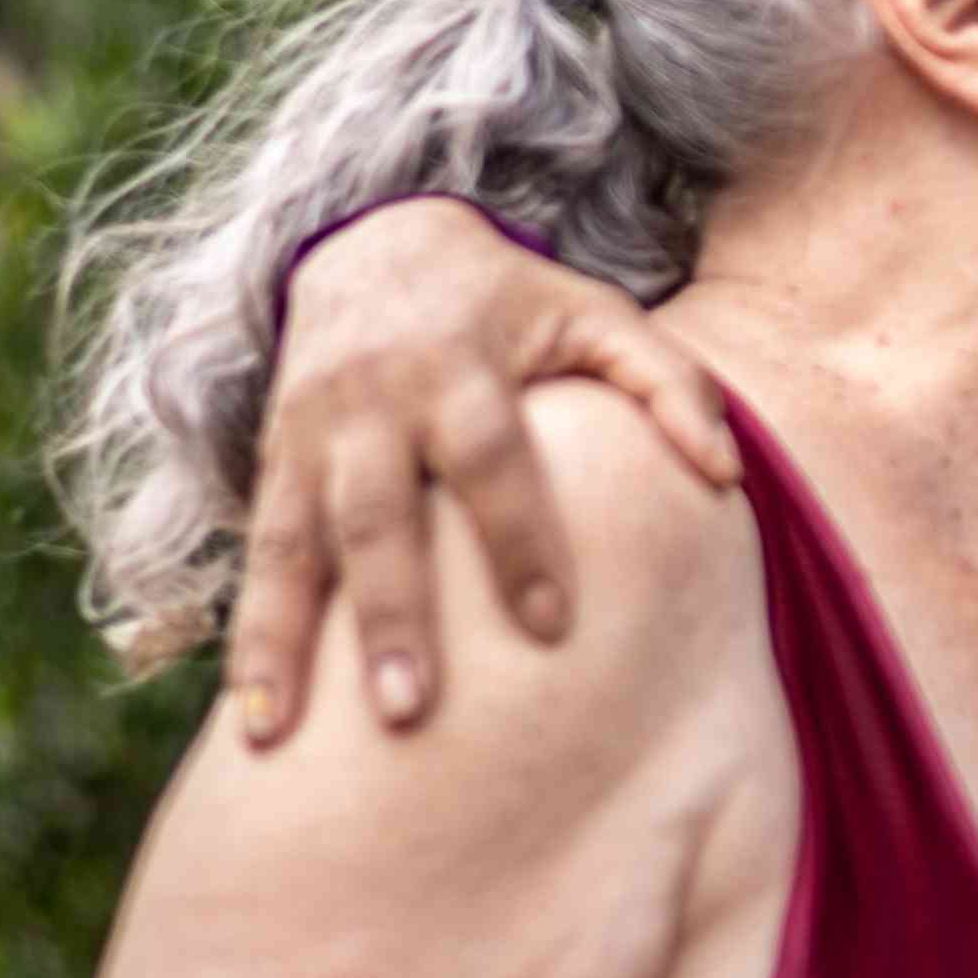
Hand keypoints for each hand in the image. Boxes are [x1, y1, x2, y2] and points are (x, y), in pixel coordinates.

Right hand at [221, 197, 736, 746]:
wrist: (377, 242)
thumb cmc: (514, 305)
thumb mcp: (597, 315)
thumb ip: (671, 383)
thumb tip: (727, 475)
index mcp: (459, 363)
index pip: (491, 457)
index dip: (519, 537)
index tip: (552, 627)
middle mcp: (372, 402)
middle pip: (377, 515)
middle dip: (391, 614)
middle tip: (410, 713)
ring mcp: (309, 436)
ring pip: (295, 545)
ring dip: (285, 643)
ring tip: (282, 735)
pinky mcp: (272, 465)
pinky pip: (259, 559)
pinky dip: (250, 641)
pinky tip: (258, 726)